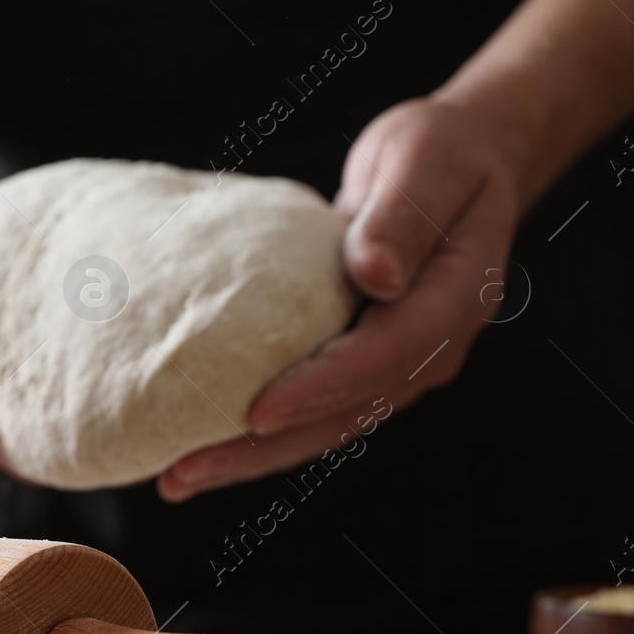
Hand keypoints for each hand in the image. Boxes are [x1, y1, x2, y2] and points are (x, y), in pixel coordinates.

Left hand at [157, 97, 520, 501]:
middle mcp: (429, 350)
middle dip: (263, 450)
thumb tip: (375, 274)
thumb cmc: (439, 153)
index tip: (258, 411)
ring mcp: (396, 366)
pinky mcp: (361, 365)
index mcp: (453, 302)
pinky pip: (309, 407)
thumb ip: (401, 214)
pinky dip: (256, 432)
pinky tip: (197, 448)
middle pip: (344, 415)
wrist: (458, 167)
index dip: (322, 388)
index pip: (384, 357)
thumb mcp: (424, 158)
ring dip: (249, 457)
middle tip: (185, 473)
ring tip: (175, 480)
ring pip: (321, 426)